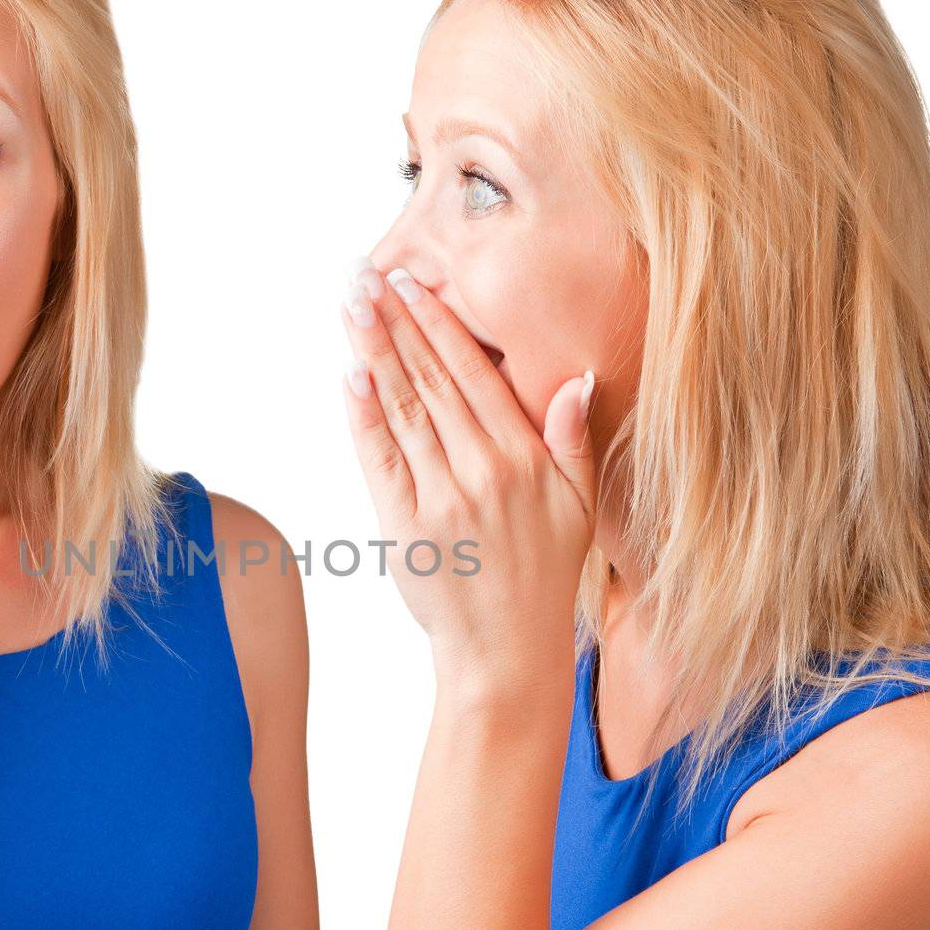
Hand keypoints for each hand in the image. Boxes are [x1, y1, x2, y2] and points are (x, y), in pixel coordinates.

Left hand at [340, 263, 595, 684]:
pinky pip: (381, 458)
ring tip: (352, 307)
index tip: (414, 284)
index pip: (475, 375)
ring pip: (403, 409)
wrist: (506, 652)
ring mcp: (441, 497)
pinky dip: (364, 415)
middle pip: (432, 380)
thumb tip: (574, 376)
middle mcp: (482, 470)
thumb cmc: (542, 576)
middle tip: (365, 276)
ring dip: (374, 353)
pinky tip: (350, 375)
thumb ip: (571, 439)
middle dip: (396, 323)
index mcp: (524, 458)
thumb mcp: (578, 506)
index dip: (441, 326)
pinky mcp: (405, 525)